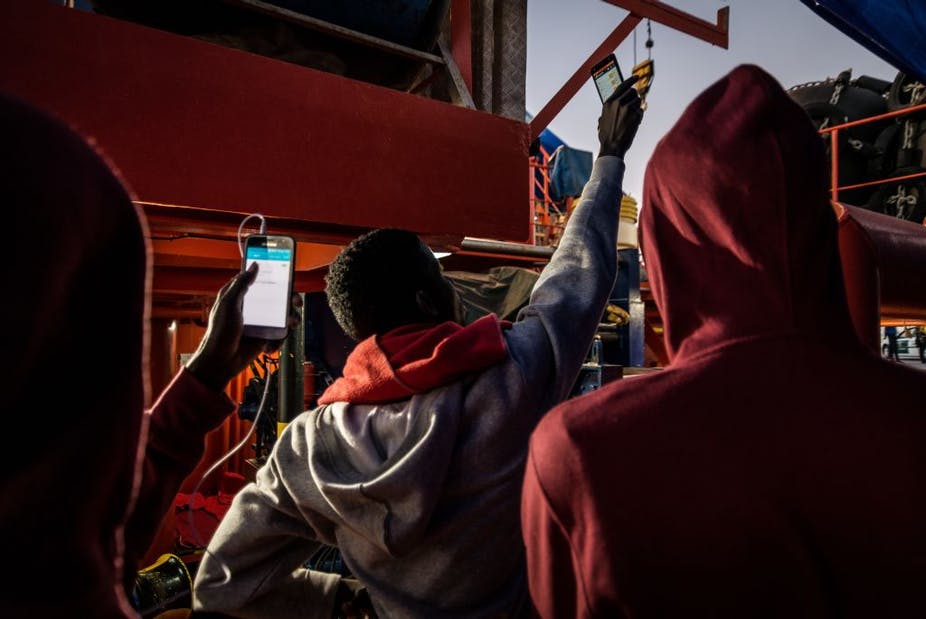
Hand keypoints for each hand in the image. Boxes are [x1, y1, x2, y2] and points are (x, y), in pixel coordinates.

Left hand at [186, 262, 301, 391]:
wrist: (221, 362)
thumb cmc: (219, 332)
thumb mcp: (229, 304)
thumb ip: (242, 284)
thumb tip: (255, 265)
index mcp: (240, 296)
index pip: (259, 280)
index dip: (274, 277)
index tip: (286, 275)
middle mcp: (252, 307)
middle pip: (277, 297)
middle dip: (289, 299)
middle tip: (295, 301)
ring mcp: (260, 322)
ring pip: (282, 316)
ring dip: (289, 320)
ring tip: (290, 324)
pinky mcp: (265, 336)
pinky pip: (280, 333)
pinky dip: (279, 339)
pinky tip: (269, 345)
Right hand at [598, 75, 642, 157]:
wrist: (612, 147)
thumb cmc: (606, 135)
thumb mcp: (602, 119)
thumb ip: (609, 109)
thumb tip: (613, 104)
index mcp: (609, 102)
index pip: (622, 85)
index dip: (631, 80)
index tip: (637, 76)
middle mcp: (618, 103)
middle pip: (633, 92)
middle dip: (634, 97)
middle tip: (632, 105)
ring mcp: (627, 109)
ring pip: (638, 101)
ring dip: (636, 108)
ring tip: (630, 118)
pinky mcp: (635, 115)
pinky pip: (641, 111)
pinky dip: (638, 116)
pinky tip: (632, 123)